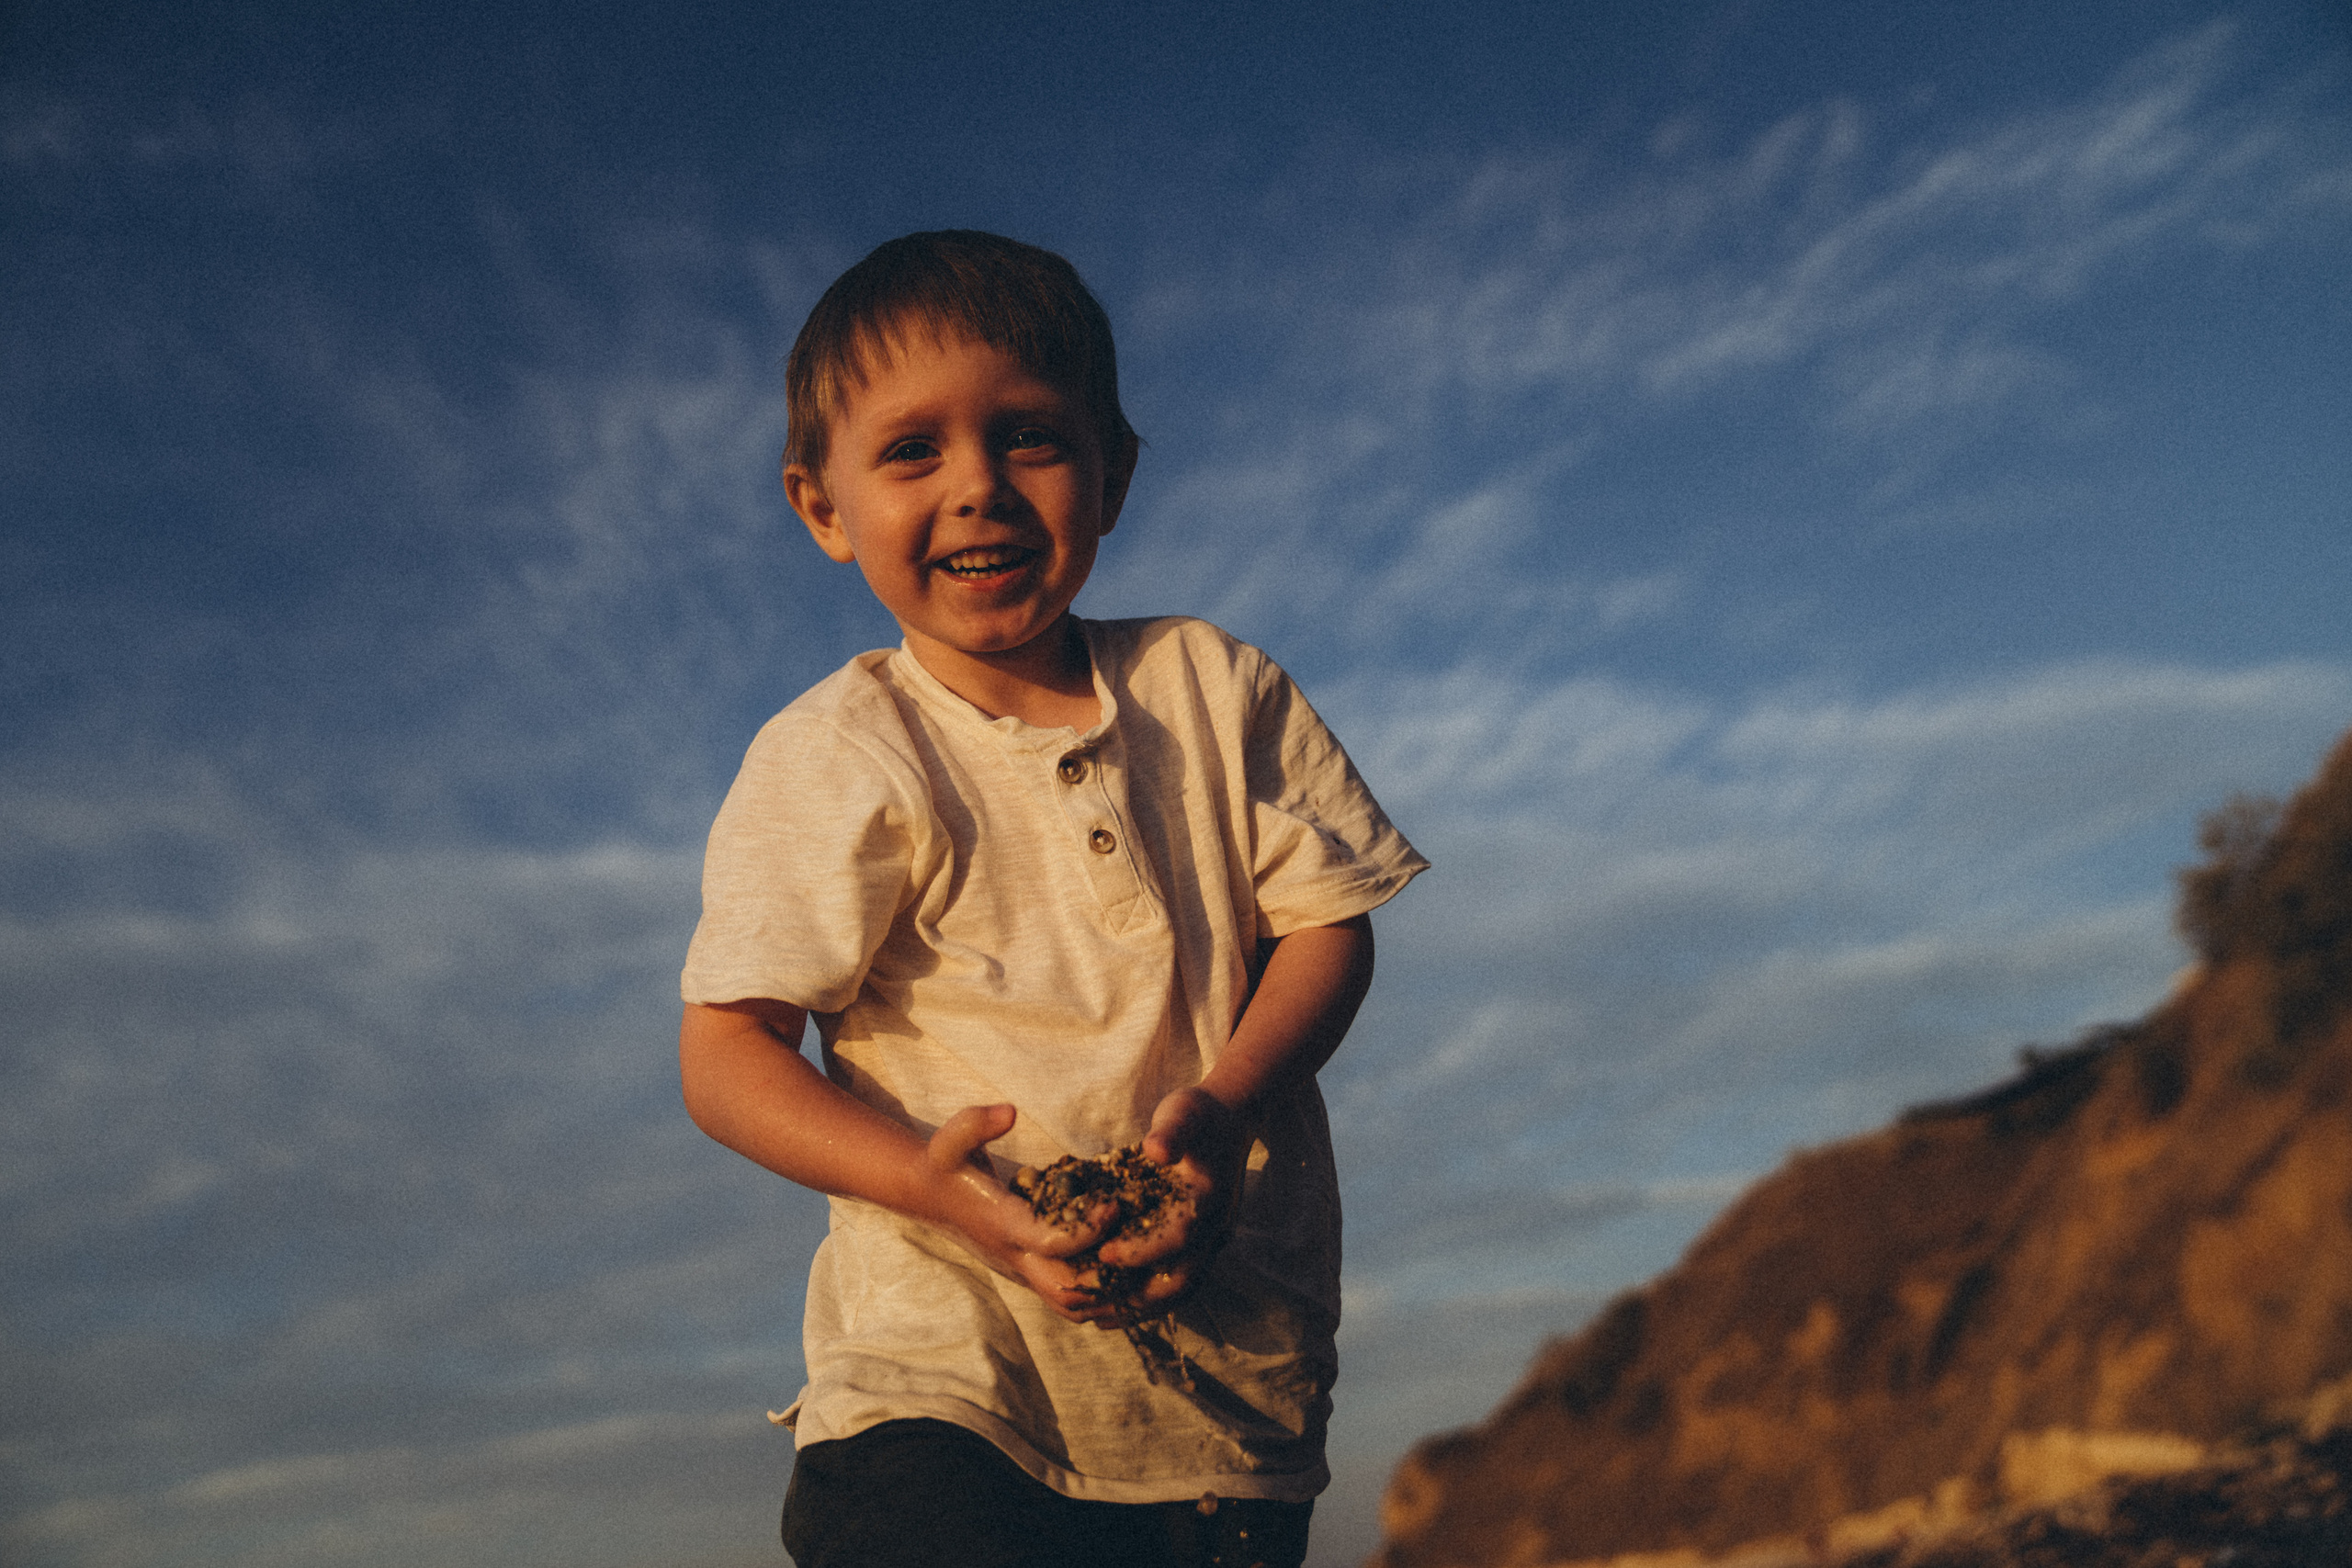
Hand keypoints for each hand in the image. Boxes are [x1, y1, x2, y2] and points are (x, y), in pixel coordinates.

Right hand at [920, 1104, 1126, 1322]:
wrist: (931, 1197)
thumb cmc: (948, 1163)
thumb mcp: (952, 1137)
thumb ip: (977, 1122)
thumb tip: (1010, 1112)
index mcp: (1003, 1225)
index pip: (1049, 1243)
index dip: (1088, 1231)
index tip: (1115, 1205)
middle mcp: (1016, 1258)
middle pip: (1066, 1292)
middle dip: (1109, 1279)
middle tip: (1145, 1247)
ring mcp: (1024, 1272)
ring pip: (1072, 1307)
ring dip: (1110, 1295)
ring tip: (1147, 1265)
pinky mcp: (1033, 1275)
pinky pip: (1071, 1301)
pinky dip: (1102, 1297)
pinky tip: (1130, 1273)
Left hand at [1090, 1087, 1249, 1317]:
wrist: (1232, 1118)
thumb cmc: (1199, 1113)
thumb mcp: (1184, 1112)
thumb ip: (1171, 1131)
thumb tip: (1156, 1149)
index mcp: (1208, 1198)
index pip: (1176, 1237)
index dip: (1140, 1249)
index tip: (1103, 1254)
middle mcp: (1214, 1227)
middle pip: (1181, 1280)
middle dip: (1136, 1295)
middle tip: (1092, 1300)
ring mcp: (1211, 1240)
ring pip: (1180, 1290)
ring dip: (1141, 1308)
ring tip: (1098, 1317)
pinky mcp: (1202, 1245)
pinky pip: (1178, 1284)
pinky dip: (1150, 1300)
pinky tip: (1118, 1307)